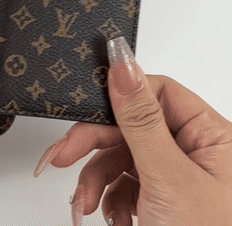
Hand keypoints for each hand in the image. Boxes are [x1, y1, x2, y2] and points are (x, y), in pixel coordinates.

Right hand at [33, 36, 231, 224]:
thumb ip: (141, 118)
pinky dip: (107, 196)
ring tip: (84, 204)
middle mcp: (194, 151)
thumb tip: (122, 62)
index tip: (85, 106)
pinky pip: (122, 180)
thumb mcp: (167, 179)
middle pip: (130, 124)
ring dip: (95, 178)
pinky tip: (106, 215)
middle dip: (93, 143)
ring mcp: (175, 174)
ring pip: (120, 154)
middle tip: (61, 156)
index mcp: (211, 136)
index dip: (119, 95)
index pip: (157, 91)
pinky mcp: (159, 194)